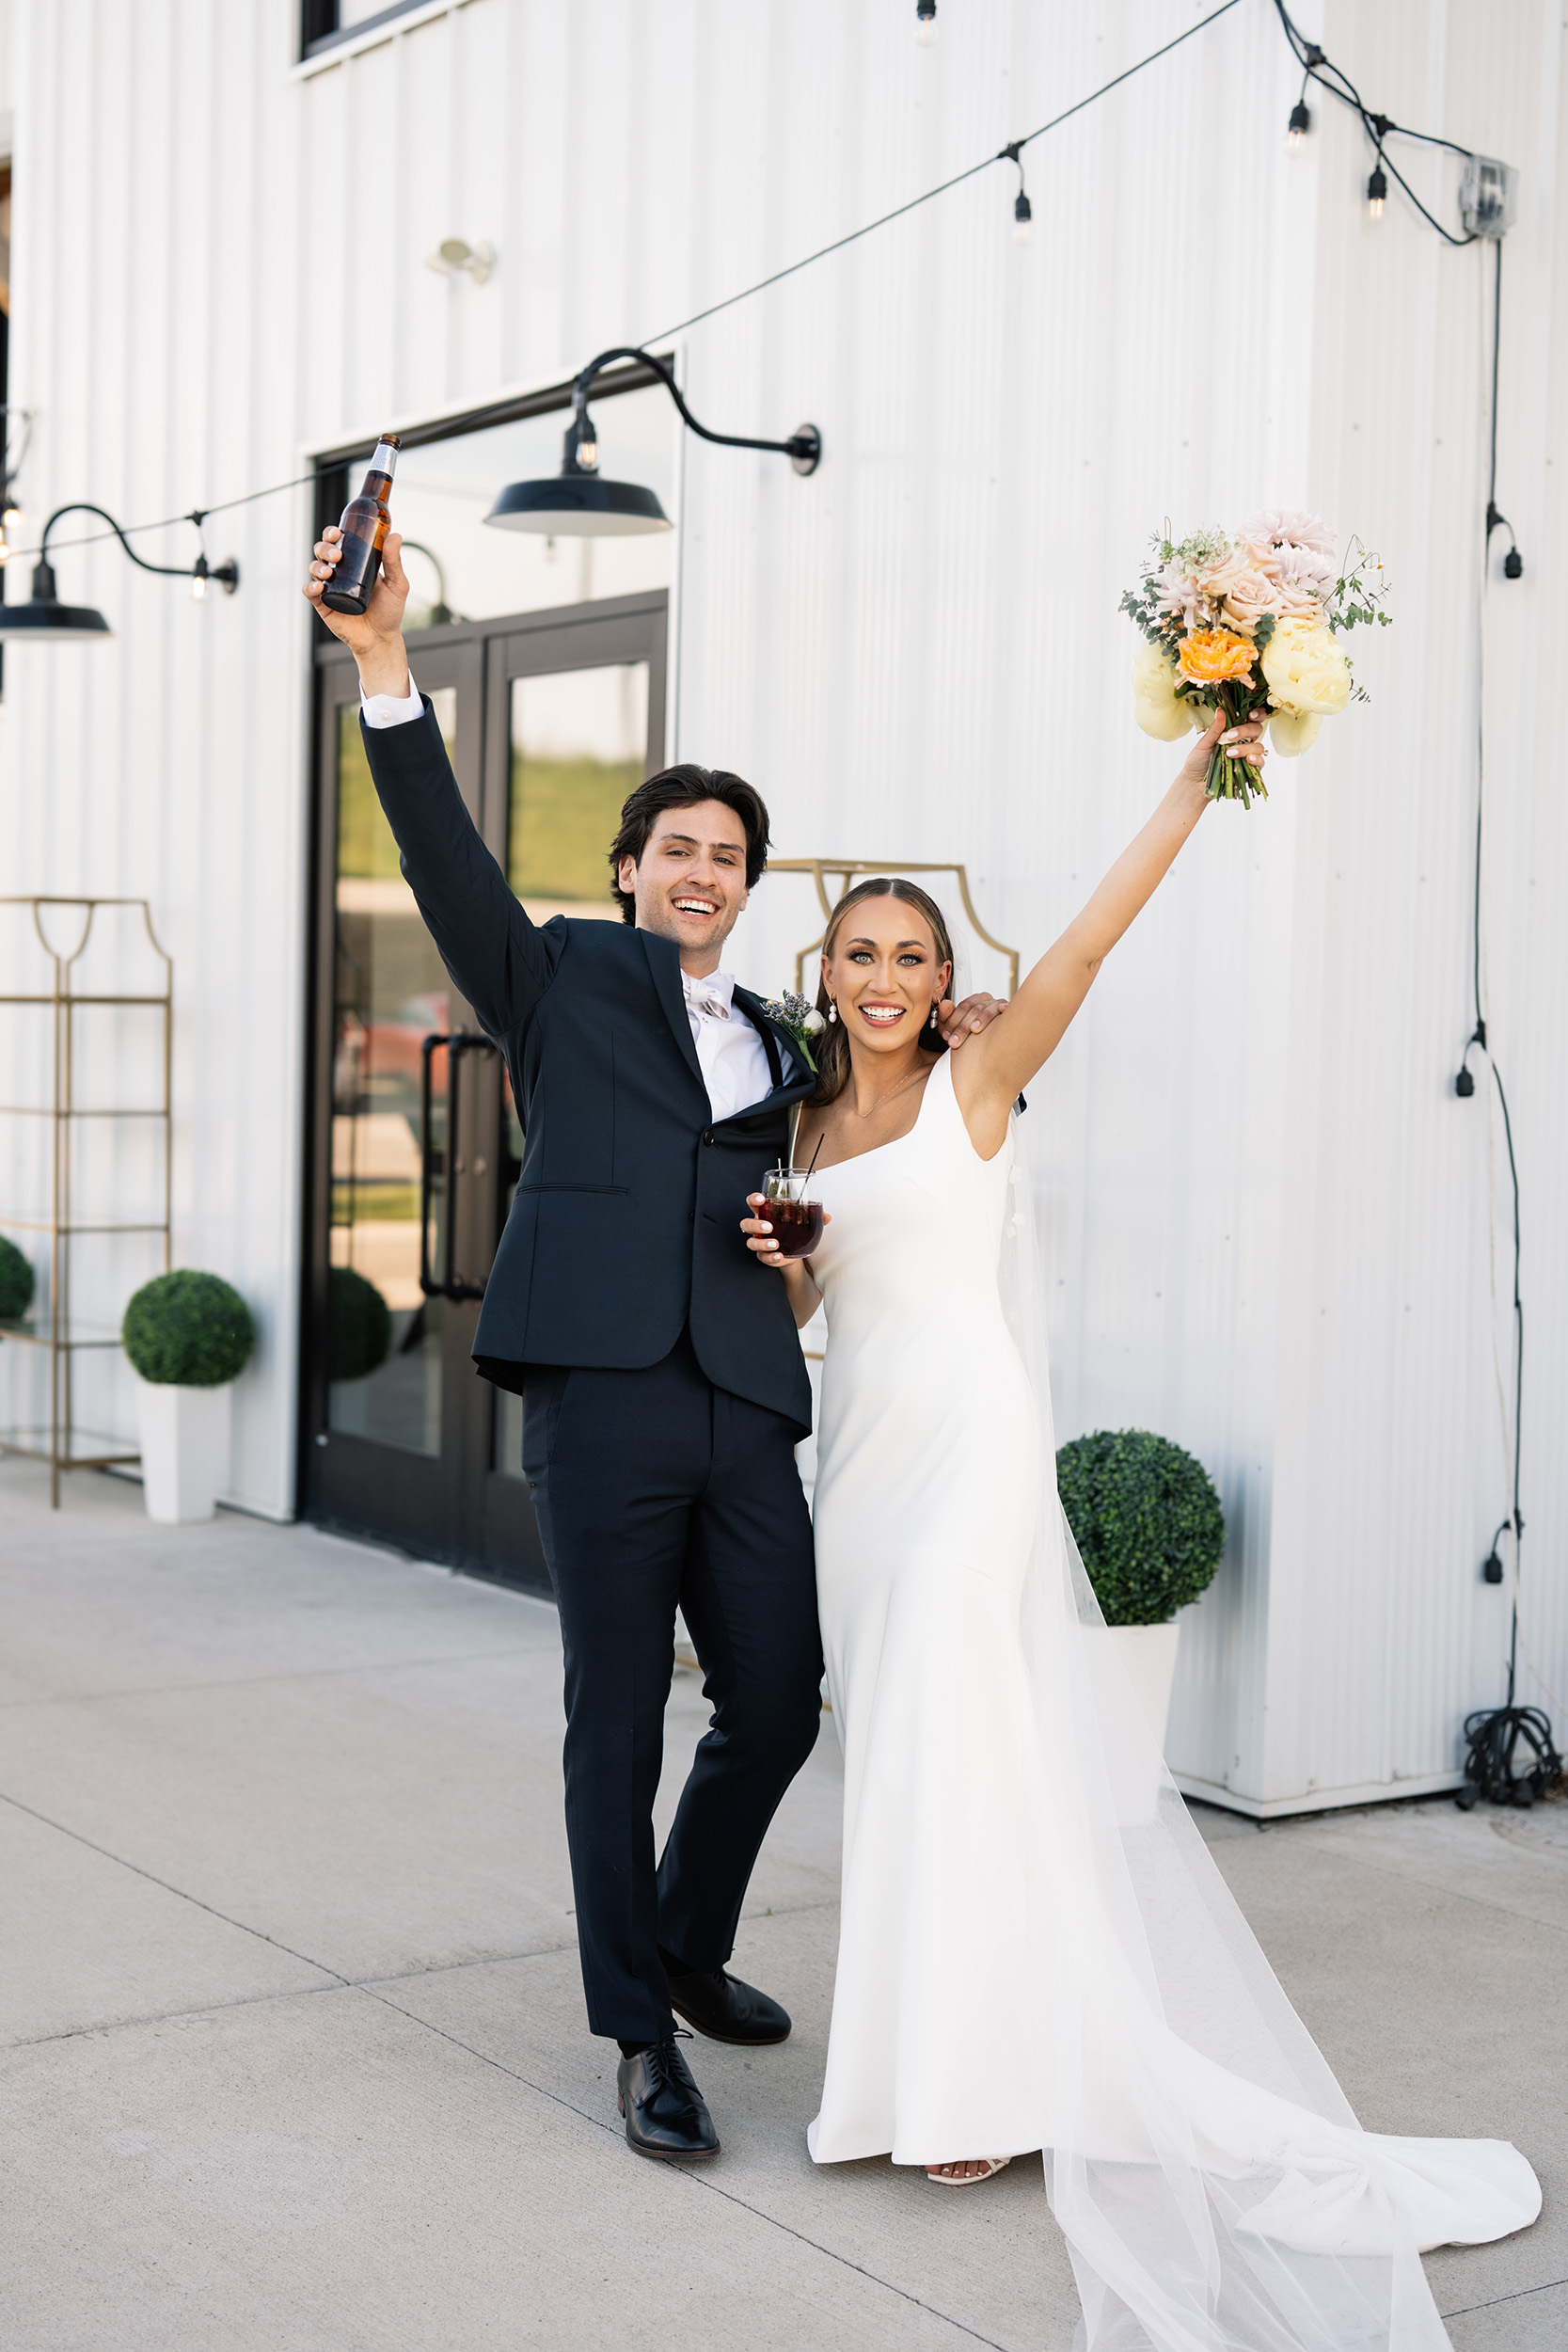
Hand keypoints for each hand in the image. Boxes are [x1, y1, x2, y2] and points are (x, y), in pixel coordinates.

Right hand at [303, 524, 411, 696]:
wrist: (380, 639)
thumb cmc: (389, 612)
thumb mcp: (396, 585)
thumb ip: (394, 562)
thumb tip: (396, 535)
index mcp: (354, 563)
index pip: (338, 541)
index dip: (332, 533)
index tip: (338, 532)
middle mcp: (339, 572)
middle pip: (322, 551)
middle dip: (324, 547)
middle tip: (336, 555)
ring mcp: (329, 588)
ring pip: (314, 568)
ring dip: (317, 565)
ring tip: (329, 571)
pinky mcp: (322, 604)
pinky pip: (309, 592)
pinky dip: (311, 587)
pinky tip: (319, 586)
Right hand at [742, 1195, 830, 1269]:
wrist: (794, 1250)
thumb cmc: (793, 1230)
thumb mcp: (803, 1221)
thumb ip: (815, 1217)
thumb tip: (827, 1217)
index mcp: (765, 1213)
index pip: (753, 1203)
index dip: (754, 1199)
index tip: (761, 1199)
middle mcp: (758, 1228)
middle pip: (746, 1223)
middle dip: (755, 1224)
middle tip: (769, 1227)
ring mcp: (759, 1242)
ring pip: (751, 1242)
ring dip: (762, 1243)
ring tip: (775, 1243)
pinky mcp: (764, 1256)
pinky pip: (763, 1257)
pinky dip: (771, 1257)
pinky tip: (779, 1256)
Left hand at [939, 990, 1006, 1047]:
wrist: (991, 1046)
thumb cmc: (971, 1036)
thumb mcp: (955, 1028)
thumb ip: (946, 1018)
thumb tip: (945, 1004)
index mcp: (974, 1001)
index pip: (963, 1007)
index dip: (953, 1021)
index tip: (946, 1036)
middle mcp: (987, 1001)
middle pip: (974, 1009)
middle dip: (962, 1026)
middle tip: (954, 1042)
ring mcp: (1000, 1005)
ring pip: (988, 1009)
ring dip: (981, 1019)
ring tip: (974, 1029)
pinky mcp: (1011, 1012)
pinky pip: (1008, 1007)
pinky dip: (1005, 1007)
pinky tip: (1002, 1009)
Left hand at [1179, 704, 1268, 789]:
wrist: (1195, 784)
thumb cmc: (1198, 761)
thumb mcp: (1204, 744)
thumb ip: (1215, 729)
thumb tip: (1220, 710)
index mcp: (1235, 731)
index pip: (1252, 718)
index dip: (1256, 714)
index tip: (1249, 715)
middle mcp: (1244, 742)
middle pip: (1257, 729)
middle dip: (1246, 730)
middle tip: (1230, 736)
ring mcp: (1248, 756)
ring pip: (1258, 746)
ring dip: (1245, 748)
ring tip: (1229, 753)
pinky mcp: (1250, 770)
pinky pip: (1261, 763)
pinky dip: (1256, 759)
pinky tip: (1247, 759)